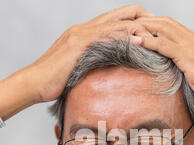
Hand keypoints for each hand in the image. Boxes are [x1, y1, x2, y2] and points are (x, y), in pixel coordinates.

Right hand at [29, 4, 151, 102]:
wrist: (33, 83)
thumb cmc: (54, 80)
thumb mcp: (77, 68)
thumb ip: (92, 64)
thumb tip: (108, 74)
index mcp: (85, 32)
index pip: (115, 19)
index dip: (135, 21)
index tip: (152, 33)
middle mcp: (84, 28)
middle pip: (121, 13)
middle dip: (143, 18)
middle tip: (160, 31)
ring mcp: (81, 34)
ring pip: (117, 22)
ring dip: (138, 28)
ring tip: (157, 37)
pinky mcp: (78, 44)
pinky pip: (107, 35)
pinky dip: (124, 37)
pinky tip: (139, 43)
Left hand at [134, 16, 193, 134]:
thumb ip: (191, 70)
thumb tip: (180, 77)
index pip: (175, 28)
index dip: (157, 26)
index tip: (142, 29)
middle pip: (167, 23)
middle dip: (148, 21)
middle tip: (131, 23)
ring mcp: (193, 46)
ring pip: (164, 28)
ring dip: (145, 27)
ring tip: (128, 29)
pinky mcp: (189, 57)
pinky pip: (164, 45)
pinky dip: (149, 41)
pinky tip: (136, 41)